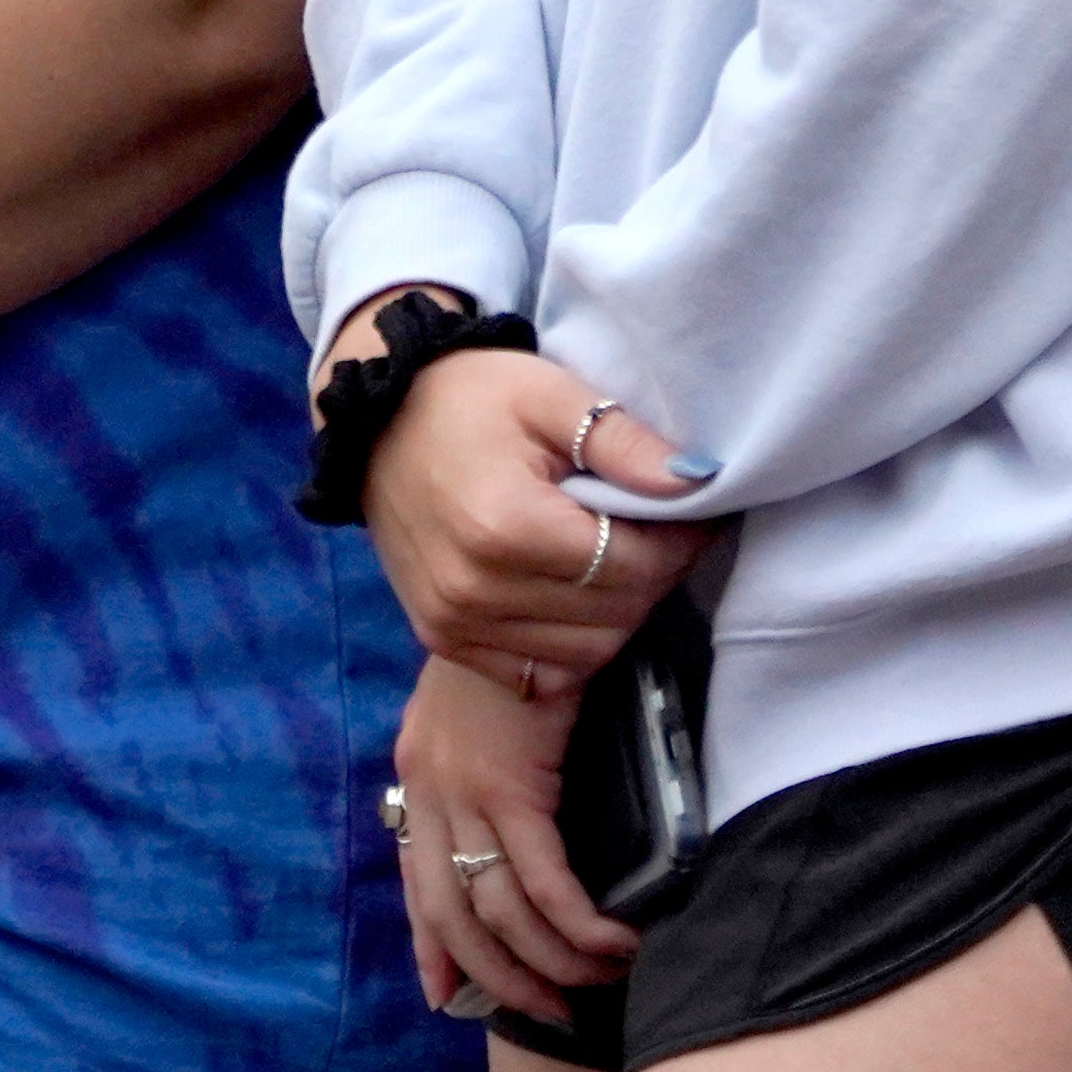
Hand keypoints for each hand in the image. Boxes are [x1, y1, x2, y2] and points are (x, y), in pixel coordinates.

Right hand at [358, 341, 706, 691]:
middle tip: (664, 532)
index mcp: (505, 526)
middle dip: (656, 575)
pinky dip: (573, 645)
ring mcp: (453, 624)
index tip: (694, 512)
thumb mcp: (549, 394)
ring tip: (622, 559)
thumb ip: (621, 440)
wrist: (378, 419)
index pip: (630, 565)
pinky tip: (578, 597)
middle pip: (613, 614)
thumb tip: (694, 481)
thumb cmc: (468, 397)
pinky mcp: (442, 640)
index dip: (678, 542)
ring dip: (619, 612)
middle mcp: (475, 590)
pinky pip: (537, 676)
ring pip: (585, 653)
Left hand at [396, 650, 635, 1021]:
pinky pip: (545, 882)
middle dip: (502, 977)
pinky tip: (615, 941)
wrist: (530, 578)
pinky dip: (580, 925)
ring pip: (500, 912)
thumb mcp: (487, 697)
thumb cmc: (527, 631)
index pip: (416, 879)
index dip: (432, 948)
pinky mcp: (512, 785)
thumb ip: (486, 752)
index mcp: (419, 767)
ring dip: (551, 962)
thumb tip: (509, 803)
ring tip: (600, 979)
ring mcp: (465, 789)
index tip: (447, 997)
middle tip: (550, 1011)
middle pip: (454, 916)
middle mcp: (428, 785)